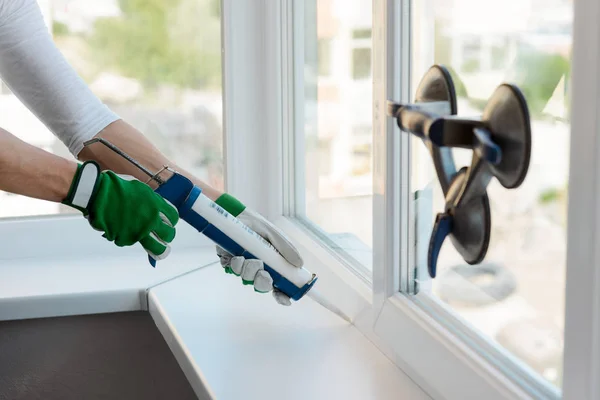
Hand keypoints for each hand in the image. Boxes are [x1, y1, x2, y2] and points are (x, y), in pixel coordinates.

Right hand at [63, 161, 178, 258]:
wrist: (98, 193)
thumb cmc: (118, 188)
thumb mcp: (142, 190)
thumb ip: (153, 202)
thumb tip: (159, 211)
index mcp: (156, 205)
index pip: (173, 218)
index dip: (172, 222)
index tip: (169, 223)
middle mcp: (151, 220)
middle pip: (169, 234)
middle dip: (168, 236)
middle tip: (166, 237)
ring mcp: (139, 232)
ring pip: (156, 247)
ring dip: (159, 248)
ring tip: (160, 249)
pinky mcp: (126, 239)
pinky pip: (131, 242)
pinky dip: (129, 238)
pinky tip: (124, 232)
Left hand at [214, 194, 303, 305]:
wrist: (236, 215)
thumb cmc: (257, 225)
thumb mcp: (275, 235)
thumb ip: (286, 249)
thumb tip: (300, 264)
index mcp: (271, 264)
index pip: (278, 284)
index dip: (282, 294)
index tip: (285, 300)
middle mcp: (258, 267)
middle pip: (262, 285)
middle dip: (262, 280)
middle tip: (262, 271)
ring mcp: (243, 265)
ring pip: (245, 278)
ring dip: (246, 270)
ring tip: (245, 256)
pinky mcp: (228, 260)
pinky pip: (230, 269)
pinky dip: (233, 264)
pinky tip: (235, 255)